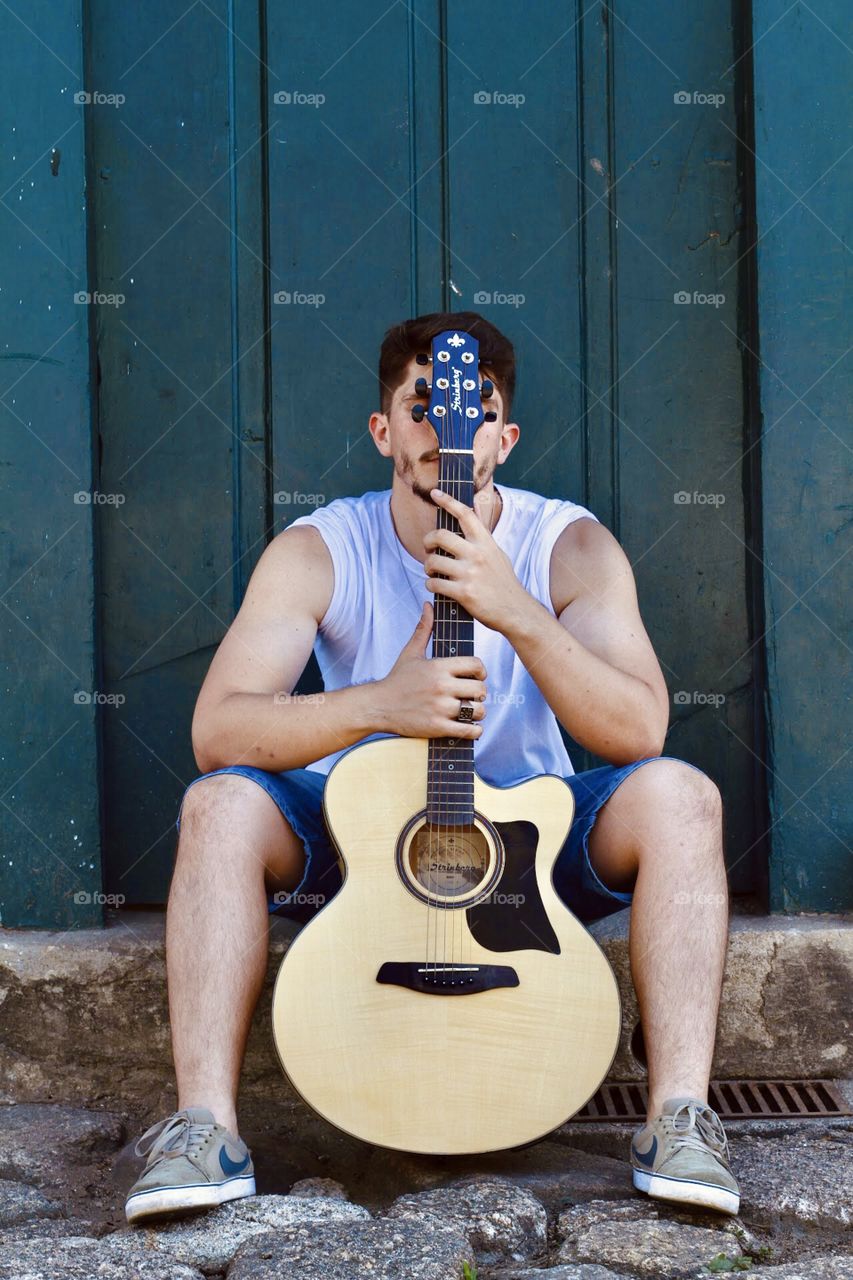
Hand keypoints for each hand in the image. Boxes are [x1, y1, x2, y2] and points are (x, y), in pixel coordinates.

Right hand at [375, 602, 486, 739]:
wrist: (378, 706)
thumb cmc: (397, 679)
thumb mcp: (410, 652)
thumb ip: (424, 629)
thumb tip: (428, 605)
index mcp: (438, 667)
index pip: (476, 665)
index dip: (480, 671)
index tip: (476, 676)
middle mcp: (441, 686)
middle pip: (480, 689)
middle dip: (479, 693)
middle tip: (472, 696)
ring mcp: (440, 708)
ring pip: (477, 710)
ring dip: (477, 713)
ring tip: (470, 712)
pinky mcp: (437, 727)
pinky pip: (469, 730)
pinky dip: (474, 731)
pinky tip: (469, 727)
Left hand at [423, 488, 528, 631]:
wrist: (515, 611)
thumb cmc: (503, 582)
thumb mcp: (497, 554)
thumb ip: (482, 537)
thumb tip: (471, 514)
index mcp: (486, 543)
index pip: (465, 514)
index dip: (448, 501)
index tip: (435, 493)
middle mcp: (477, 554)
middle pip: (440, 535)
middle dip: (427, 541)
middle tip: (428, 548)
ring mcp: (470, 574)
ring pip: (433, 560)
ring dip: (427, 566)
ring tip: (432, 571)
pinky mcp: (463, 593)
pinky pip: (434, 583)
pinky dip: (430, 584)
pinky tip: (436, 586)